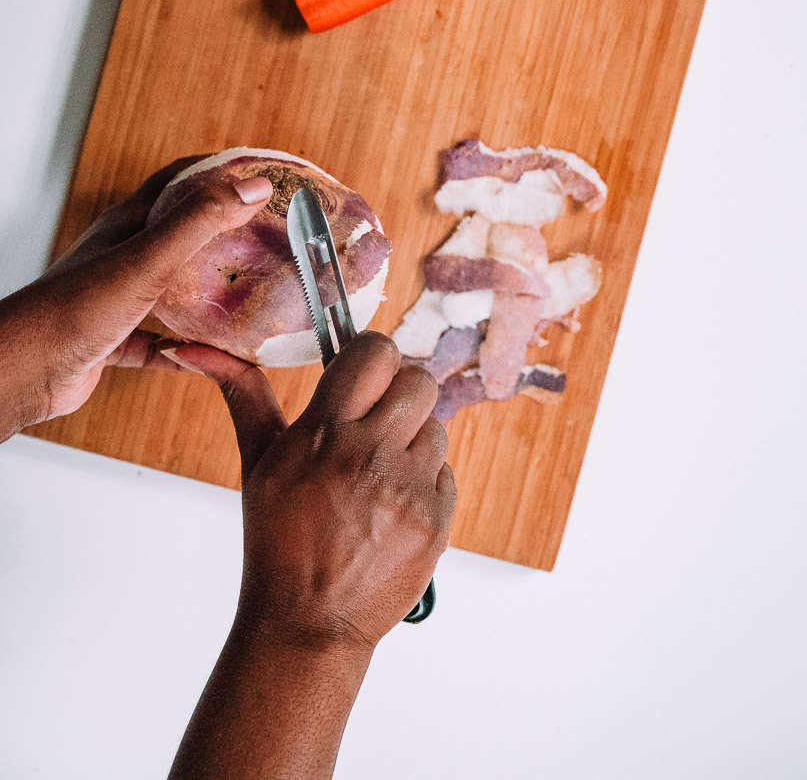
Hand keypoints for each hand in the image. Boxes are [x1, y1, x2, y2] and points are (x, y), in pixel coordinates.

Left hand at [0, 157, 272, 441]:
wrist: (23, 371)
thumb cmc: (74, 309)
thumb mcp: (148, 258)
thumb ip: (200, 221)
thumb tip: (253, 187)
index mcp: (127, 224)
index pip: (178, 179)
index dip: (219, 171)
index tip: (260, 174)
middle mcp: (122, 255)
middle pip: (180, 232)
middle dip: (223, 230)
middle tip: (266, 235)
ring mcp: (117, 297)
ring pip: (173, 288)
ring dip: (208, 289)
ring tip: (249, 293)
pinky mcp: (114, 339)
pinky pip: (161, 343)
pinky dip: (190, 349)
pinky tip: (215, 356)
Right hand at [173, 332, 455, 653]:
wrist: (308, 623)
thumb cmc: (277, 541)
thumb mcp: (256, 462)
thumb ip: (243, 394)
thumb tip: (196, 348)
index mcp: (324, 433)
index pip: (375, 351)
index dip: (372, 357)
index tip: (363, 375)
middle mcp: (370, 455)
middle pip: (418, 380)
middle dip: (400, 394)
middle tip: (377, 421)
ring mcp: (408, 488)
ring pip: (436, 427)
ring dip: (412, 443)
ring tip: (378, 475)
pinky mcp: (436, 520)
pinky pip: (446, 472)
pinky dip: (424, 484)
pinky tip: (391, 507)